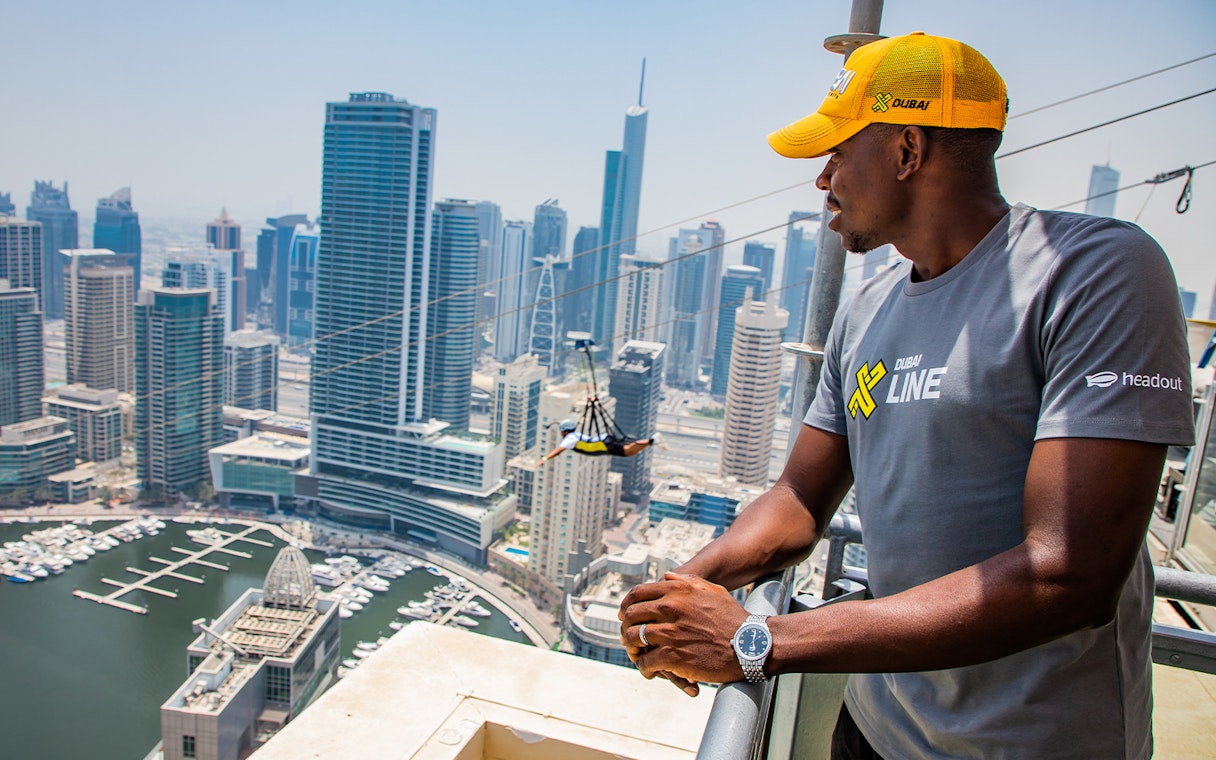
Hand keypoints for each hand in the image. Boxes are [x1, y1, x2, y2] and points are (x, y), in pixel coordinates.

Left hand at [618, 572, 750, 685]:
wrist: (749, 645)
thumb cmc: (731, 618)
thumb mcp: (711, 590)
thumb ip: (686, 581)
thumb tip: (666, 576)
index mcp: (676, 591)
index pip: (637, 594)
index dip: (626, 606)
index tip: (625, 616)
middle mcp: (670, 608)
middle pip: (631, 616)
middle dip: (626, 627)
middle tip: (628, 638)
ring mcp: (670, 632)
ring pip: (633, 639)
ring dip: (632, 649)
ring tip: (638, 656)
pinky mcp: (673, 656)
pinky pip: (646, 663)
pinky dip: (645, 668)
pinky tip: (651, 670)